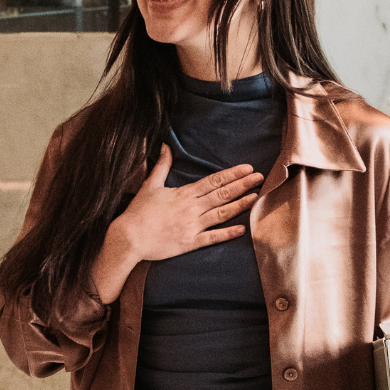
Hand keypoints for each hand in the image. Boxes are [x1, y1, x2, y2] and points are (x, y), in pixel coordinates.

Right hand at [89, 147, 260, 303]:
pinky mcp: (190, 243)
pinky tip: (242, 228)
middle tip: (260, 177)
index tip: (247, 168)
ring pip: (222, 213)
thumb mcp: (150, 185)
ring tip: (256, 196)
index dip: (232, 174)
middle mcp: (192, 208)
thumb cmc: (138, 212)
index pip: (213, 181)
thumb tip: (164, 146)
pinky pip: (213, 237)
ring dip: (240, 204)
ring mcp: (192, 226)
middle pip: (222, 194)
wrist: (129, 238)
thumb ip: (161, 166)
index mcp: (184, 194)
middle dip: (243, 185)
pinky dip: (228, 233)